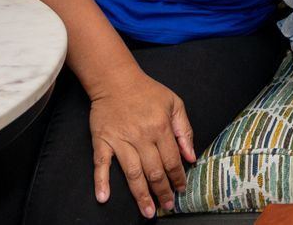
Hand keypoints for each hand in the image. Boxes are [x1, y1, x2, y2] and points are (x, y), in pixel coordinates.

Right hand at [86, 66, 193, 218]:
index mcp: (161, 127)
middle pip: (154, 171)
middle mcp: (142, 137)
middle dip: (162, 192)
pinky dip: (101, 181)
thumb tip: (191, 156)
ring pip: (132, 173)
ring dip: (141, 195)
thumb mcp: (175, 104)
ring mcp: (120, 140)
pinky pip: (101, 164)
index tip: (181, 190)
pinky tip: (104, 197)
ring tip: (148, 211)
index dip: (178, 177)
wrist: (116, 80)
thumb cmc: (148, 91)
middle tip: (167, 206)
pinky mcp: (102, 141)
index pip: (172, 160)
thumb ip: (185, 130)